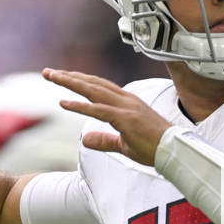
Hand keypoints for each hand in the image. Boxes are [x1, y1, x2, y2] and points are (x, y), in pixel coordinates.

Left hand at [42, 68, 170, 166]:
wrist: (175, 152)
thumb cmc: (154, 148)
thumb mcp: (123, 145)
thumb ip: (103, 141)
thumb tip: (84, 139)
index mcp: (126, 102)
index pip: (99, 86)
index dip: (80, 80)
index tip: (62, 77)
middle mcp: (125, 100)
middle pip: (92, 83)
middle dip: (69, 76)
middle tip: (48, 72)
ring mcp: (126, 107)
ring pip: (93, 90)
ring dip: (70, 83)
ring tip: (52, 77)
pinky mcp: (125, 119)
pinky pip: (98, 110)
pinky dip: (80, 105)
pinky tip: (63, 103)